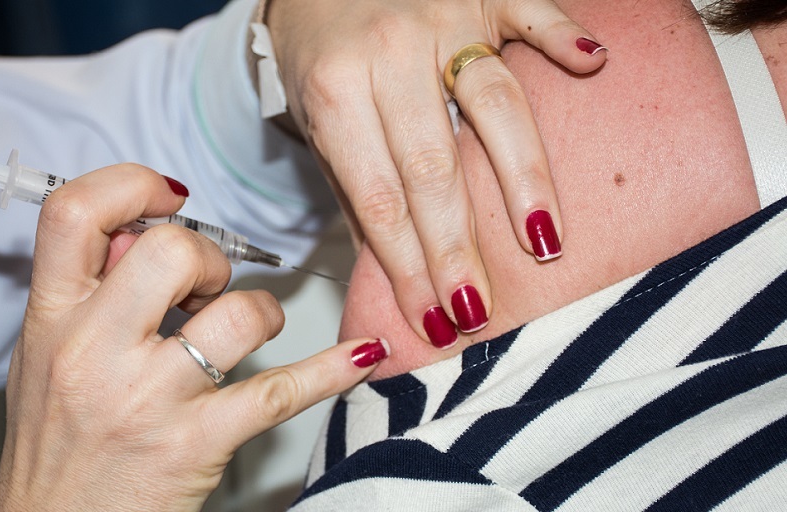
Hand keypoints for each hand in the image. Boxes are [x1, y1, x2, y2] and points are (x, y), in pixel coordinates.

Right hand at [0, 164, 388, 509]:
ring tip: (255, 328)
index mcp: (50, 319)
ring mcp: (146, 399)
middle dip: (208, 256)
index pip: (75, 214)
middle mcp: (92, 351)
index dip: (129, 184)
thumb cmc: (54, 449)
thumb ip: (88, 290)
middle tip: (209, 286)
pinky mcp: (195, 444)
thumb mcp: (43, 358)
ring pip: (238, 314)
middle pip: (170, 251)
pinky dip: (330, 371)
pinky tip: (358, 356)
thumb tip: (142, 234)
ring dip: (263, 311)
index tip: (167, 195)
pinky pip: (280, 392)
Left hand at [265, 0, 606, 346]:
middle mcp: (387, 54)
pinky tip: (594, 64)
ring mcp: (440, 17)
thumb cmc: (321, 54)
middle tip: (479, 308)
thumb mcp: (319, 124)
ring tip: (544, 241)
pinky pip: (530, 10)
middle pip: (433, 166)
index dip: (407, 267)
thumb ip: (358, 193)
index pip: (379, 198)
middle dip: (457, 248)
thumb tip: (395, 275)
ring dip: (522, 177)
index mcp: (335, 92)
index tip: (433, 321)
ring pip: (492, 102)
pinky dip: (562, 36)